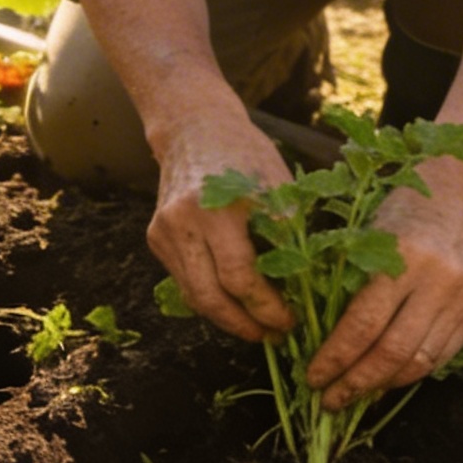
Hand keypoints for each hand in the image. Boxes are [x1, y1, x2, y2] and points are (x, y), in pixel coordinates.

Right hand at [146, 109, 295, 344]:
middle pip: (209, 297)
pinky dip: (210, 296)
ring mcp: (163, 231)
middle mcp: (182, 222)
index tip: (289, 321)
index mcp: (217, 207)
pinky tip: (234, 302)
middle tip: (272, 336)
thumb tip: (306, 290)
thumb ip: (288, 236)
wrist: (195, 126)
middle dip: (243, 324)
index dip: (266, 307)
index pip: (240, 277)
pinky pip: (184, 280)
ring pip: (194, 295)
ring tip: (257, 327)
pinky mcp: (155, 237)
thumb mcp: (278, 186)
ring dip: (226, 318)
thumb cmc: (246, 155)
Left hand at [304, 155, 462, 407]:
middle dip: (357, 382)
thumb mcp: (364, 237)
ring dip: (383, 385)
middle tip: (330, 399)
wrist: (457, 197)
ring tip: (355, 395)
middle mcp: (440, 278)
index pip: (365, 323)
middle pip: (394, 350)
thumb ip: (346, 286)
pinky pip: (442, 354)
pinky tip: (386, 379)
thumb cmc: (398, 215)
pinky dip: (411, 372)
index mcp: (404, 254)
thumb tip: (316, 344)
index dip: (336, 357)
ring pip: (421, 361)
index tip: (313, 377)